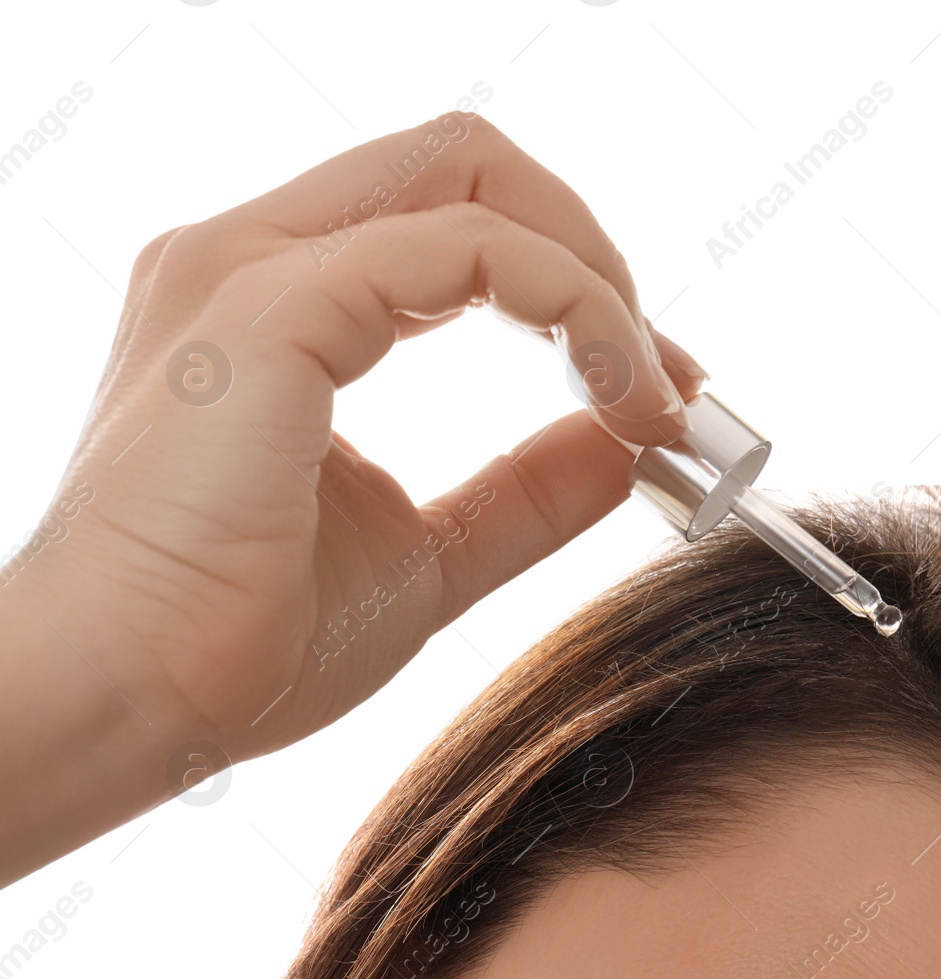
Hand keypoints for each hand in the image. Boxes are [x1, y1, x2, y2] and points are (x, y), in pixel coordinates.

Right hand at [0, 113, 706, 882]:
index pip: (455, 222)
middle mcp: (257, 255)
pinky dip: (573, 303)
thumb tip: (627, 443)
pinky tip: (616, 393)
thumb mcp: (428, 555)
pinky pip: (470, 247)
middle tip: (661, 375)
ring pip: (475, 177)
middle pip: (468, 163)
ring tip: (653, 396)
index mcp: (282, 303)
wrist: (129, 705)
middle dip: (592, 252)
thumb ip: (527, 491)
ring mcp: (255, 267)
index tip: (653, 387)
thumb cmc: (239, 644)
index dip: (574, 284)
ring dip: (596, 278)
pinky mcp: (273, 304)